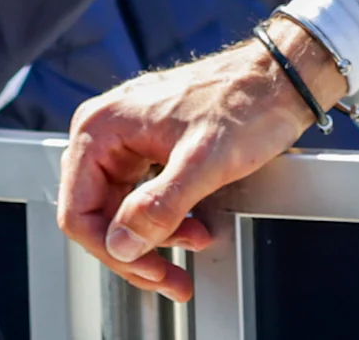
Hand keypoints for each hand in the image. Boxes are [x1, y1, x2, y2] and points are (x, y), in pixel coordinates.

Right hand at [59, 19, 347, 298]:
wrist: (279, 80)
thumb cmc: (247, 103)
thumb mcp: (203, 162)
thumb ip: (158, 206)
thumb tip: (122, 244)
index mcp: (102, 127)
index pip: (78, 211)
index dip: (112, 251)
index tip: (148, 269)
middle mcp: (107, 129)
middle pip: (99, 214)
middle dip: (137, 250)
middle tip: (170, 278)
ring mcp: (127, 137)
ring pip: (121, 208)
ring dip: (154, 238)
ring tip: (193, 245)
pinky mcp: (149, 144)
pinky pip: (141, 194)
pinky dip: (164, 219)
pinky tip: (191, 228)